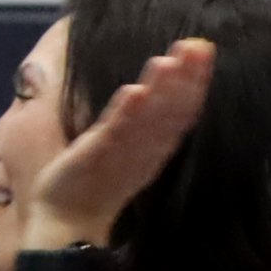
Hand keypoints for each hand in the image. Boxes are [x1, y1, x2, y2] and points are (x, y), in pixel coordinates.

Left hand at [22, 34, 211, 249]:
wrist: (67, 225)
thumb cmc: (92, 181)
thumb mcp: (119, 143)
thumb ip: (132, 117)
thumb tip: (138, 86)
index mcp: (152, 144)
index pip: (180, 109)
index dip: (194, 80)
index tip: (203, 47)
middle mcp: (144, 149)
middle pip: (172, 111)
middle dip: (187, 78)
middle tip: (199, 45)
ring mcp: (122, 155)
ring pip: (148, 120)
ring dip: (160, 90)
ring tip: (168, 61)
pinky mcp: (97, 160)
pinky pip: (115, 136)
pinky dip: (126, 115)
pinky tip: (135, 92)